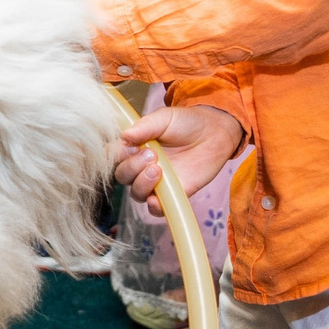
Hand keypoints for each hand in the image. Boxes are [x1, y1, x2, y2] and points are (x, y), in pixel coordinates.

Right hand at [112, 105, 244, 214]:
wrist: (215, 133)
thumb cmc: (187, 123)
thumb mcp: (165, 118)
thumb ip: (145, 126)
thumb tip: (123, 135)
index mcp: (135, 147)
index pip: (114, 156)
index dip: (116, 155)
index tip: (128, 146)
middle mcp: (141, 167)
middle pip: (122, 176)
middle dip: (132, 167)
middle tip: (152, 154)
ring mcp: (156, 182)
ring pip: (136, 193)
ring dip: (142, 184)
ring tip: (158, 169)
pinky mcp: (172, 194)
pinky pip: (155, 209)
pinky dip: (154, 207)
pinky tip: (158, 198)